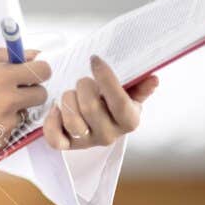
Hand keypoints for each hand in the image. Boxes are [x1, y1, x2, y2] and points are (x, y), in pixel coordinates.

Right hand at [0, 48, 49, 161]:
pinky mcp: (1, 143)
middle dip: (30, 91)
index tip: (33, 72)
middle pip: (40, 94)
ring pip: (24, 114)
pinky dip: (0, 127)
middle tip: (11, 91)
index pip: (41, 71)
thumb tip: (29, 54)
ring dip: (12, 111)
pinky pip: (10, 132)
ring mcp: (6, 124)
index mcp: (1, 77)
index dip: (39, 70)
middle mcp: (8, 101)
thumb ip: (1, 56)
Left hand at [42, 54, 156, 149]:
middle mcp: (110, 135)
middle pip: (90, 108)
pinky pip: (54, 139)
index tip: (95, 59)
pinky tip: (56, 109)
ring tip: (71, 94)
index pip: (119, 102)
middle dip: (83, 86)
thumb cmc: (112, 101)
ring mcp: (88, 142)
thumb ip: (140, 86)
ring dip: (67, 100)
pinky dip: (51, 121)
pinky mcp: (68, 145)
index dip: (105, 78)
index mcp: (129, 121)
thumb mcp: (129, 92)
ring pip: (72, 122)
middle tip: (84, 81)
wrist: (99, 119)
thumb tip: (153, 78)